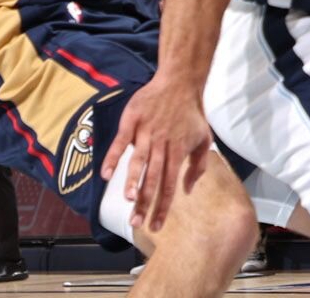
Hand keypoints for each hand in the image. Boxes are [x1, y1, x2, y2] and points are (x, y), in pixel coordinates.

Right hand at [98, 73, 210, 232]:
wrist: (180, 83)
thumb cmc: (192, 115)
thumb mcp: (204, 140)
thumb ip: (197, 167)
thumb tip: (188, 191)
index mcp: (178, 153)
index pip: (170, 185)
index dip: (162, 207)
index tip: (155, 227)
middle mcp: (162, 146)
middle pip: (153, 178)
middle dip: (145, 202)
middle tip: (137, 223)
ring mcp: (146, 133)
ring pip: (138, 161)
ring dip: (133, 180)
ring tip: (128, 199)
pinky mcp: (132, 122)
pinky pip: (121, 142)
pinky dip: (113, 157)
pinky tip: (106, 174)